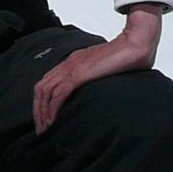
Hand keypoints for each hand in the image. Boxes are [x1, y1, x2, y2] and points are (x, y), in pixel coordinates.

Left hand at [33, 3, 164, 133]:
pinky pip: (58, 93)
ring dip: (42, 112)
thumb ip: (97, 76)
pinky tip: (53, 120)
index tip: (45, 117)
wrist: (135, 43)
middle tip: (41, 128)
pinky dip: (52, 108)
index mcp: (74, 61)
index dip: (42, 101)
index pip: (48, 81)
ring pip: (45, 91)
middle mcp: (69, 63)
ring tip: (45, 128)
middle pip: (41, 88)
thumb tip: (98, 90)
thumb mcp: (106, 68)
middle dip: (37, 110)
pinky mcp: (79, 74)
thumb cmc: (127, 55)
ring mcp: (72, 67)